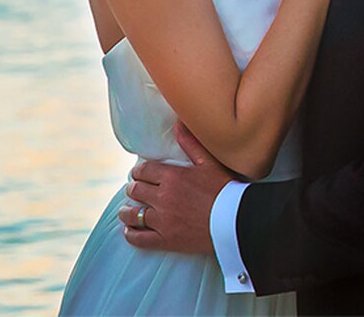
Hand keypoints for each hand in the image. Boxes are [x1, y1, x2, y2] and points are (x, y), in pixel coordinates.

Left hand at [121, 123, 238, 254]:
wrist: (237, 221)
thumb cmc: (226, 190)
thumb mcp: (209, 163)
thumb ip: (191, 143)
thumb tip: (178, 123)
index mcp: (172, 177)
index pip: (143, 170)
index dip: (138, 172)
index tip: (139, 174)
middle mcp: (163, 197)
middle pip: (135, 190)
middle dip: (134, 189)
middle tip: (136, 191)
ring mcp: (162, 220)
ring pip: (132, 214)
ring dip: (127, 211)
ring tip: (128, 211)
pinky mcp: (165, 239)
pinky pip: (138, 238)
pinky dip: (131, 234)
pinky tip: (130, 231)